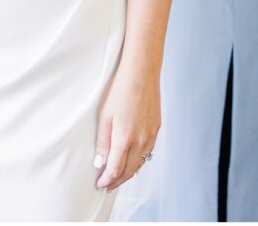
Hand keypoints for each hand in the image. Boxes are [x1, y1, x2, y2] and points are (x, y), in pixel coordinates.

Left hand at [93, 70, 160, 191]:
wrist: (142, 72)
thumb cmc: (120, 90)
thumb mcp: (105, 115)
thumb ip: (103, 141)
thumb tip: (100, 162)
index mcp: (125, 138)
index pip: (115, 170)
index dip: (107, 180)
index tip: (100, 185)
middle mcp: (141, 140)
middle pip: (130, 171)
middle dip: (117, 181)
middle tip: (108, 185)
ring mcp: (151, 135)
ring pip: (141, 163)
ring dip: (129, 172)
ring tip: (118, 175)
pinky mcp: (157, 128)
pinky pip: (148, 151)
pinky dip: (139, 160)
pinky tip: (132, 158)